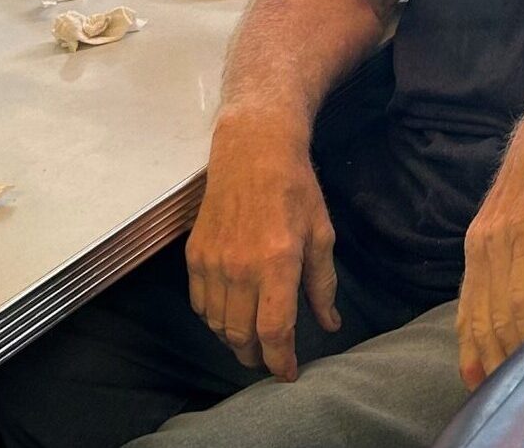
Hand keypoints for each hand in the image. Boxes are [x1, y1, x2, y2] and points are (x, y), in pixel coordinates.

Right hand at [185, 116, 340, 379]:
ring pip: (217, 324)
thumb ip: (323, 285)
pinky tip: (229, 313)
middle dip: (256, 357)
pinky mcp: (194, 254)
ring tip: (250, 339)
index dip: (281, 362)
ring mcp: (212, 262)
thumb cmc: (296, 189)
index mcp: (277, 263)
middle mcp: (240, 268)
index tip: (289, 374)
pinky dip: (213, 318)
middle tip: (269, 359)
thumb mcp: (321, 234)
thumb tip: (329, 325)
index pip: (274, 332)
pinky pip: (200, 303)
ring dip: (233, 340)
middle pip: (241, 336)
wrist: (253, 150)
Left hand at [456, 75, 523, 390]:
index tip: (481, 383)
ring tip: (523, 387)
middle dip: (488, 363)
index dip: (474, 349)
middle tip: (498, 399)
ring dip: (510, 355)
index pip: (470, 308)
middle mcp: (482, 240)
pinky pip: (521, 296)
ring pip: (497, 315)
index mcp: (482, 237)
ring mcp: (501, 236)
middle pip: (479, 320)